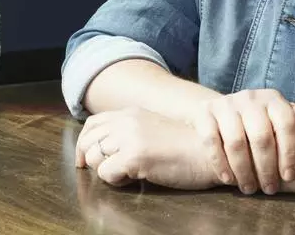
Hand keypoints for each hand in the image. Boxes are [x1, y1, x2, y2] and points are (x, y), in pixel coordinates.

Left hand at [75, 107, 218, 189]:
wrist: (210, 153)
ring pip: (94, 157)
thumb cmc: (186, 148)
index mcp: (131, 113)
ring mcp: (129, 137)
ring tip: (127, 174)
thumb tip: (105, 148)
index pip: (92, 124)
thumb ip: (131, 132)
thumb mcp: (153, 129)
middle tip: (104, 172)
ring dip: (105, 170)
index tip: (84, 160)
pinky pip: (106, 173)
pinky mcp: (134, 157)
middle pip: (88, 140)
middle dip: (91, 159)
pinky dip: (115, 181)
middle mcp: (126, 121)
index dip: (84, 143)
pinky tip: (134, 179)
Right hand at [188, 90, 294, 194]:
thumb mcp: (283, 116)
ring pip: (235, 141)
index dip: (290, 153)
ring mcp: (226, 104)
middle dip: (266, 168)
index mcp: (274, 99)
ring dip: (244, 170)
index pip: (287, 124)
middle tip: (270, 189)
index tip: (290, 177)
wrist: (222, 109)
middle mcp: (250, 98)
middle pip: (261, 137)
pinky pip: (210, 141)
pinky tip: (228, 179)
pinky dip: (220, 163)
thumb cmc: (261, 120)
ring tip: (250, 189)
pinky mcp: (205, 113)